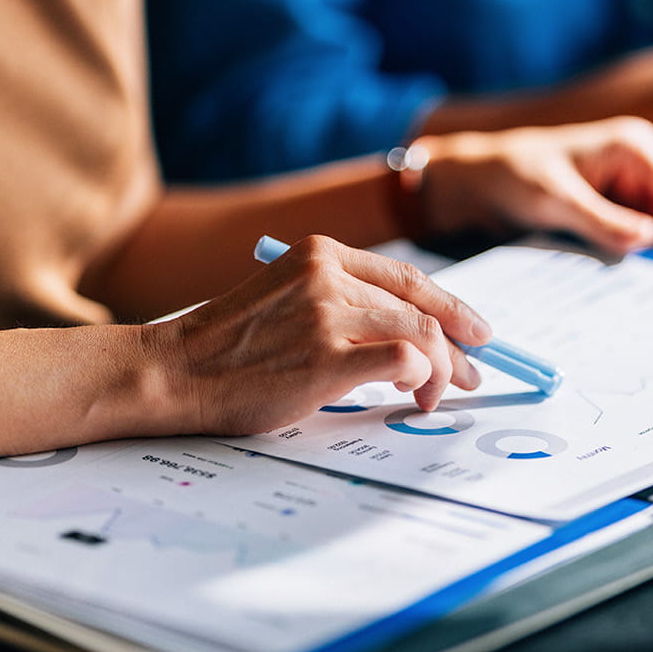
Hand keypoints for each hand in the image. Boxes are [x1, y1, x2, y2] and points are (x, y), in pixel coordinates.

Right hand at [147, 235, 489, 434]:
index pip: (407, 277)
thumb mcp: (287, 300)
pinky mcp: (327, 357)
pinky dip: (422, 379)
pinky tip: (413, 397)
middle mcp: (327, 276)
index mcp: (320, 254)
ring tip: (438, 396)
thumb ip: (339, 303)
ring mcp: (327, 314)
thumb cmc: (230, 349)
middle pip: (422, 307)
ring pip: (421, 334)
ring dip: (443, 371)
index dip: (451, 305)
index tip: (475, 331)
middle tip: (474, 374)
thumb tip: (410, 334)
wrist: (177, 371)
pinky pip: (404, 360)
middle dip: (458, 346)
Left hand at [417, 117, 652, 252]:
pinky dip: (645, 253)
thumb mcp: (556, 199)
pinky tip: (648, 278)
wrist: (481, 179)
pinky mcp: (617, 205)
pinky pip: (641, 232)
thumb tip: (648, 239)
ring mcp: (630, 184)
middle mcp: (640, 160)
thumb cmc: (514, 175)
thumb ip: (602, 219)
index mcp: (634, 145)